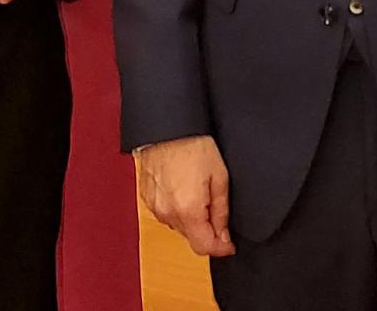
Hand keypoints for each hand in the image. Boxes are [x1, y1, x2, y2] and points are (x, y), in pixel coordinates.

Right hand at [137, 135, 234, 256]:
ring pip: (179, 226)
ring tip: (198, 191)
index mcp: (188, 210)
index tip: (229, 244)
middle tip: (215, 205)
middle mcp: (168, 213)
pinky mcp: (147, 199)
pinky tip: (183, 188)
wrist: (166, 127)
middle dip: (207, 229)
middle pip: (191, 237)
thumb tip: (223, 236)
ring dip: (191, 219)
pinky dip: (177, 209)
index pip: (204, 247)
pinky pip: (166, 213)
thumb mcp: (219, 177)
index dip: (221, 248)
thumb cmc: (192, 145)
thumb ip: (221, 212)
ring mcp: (155, 207)